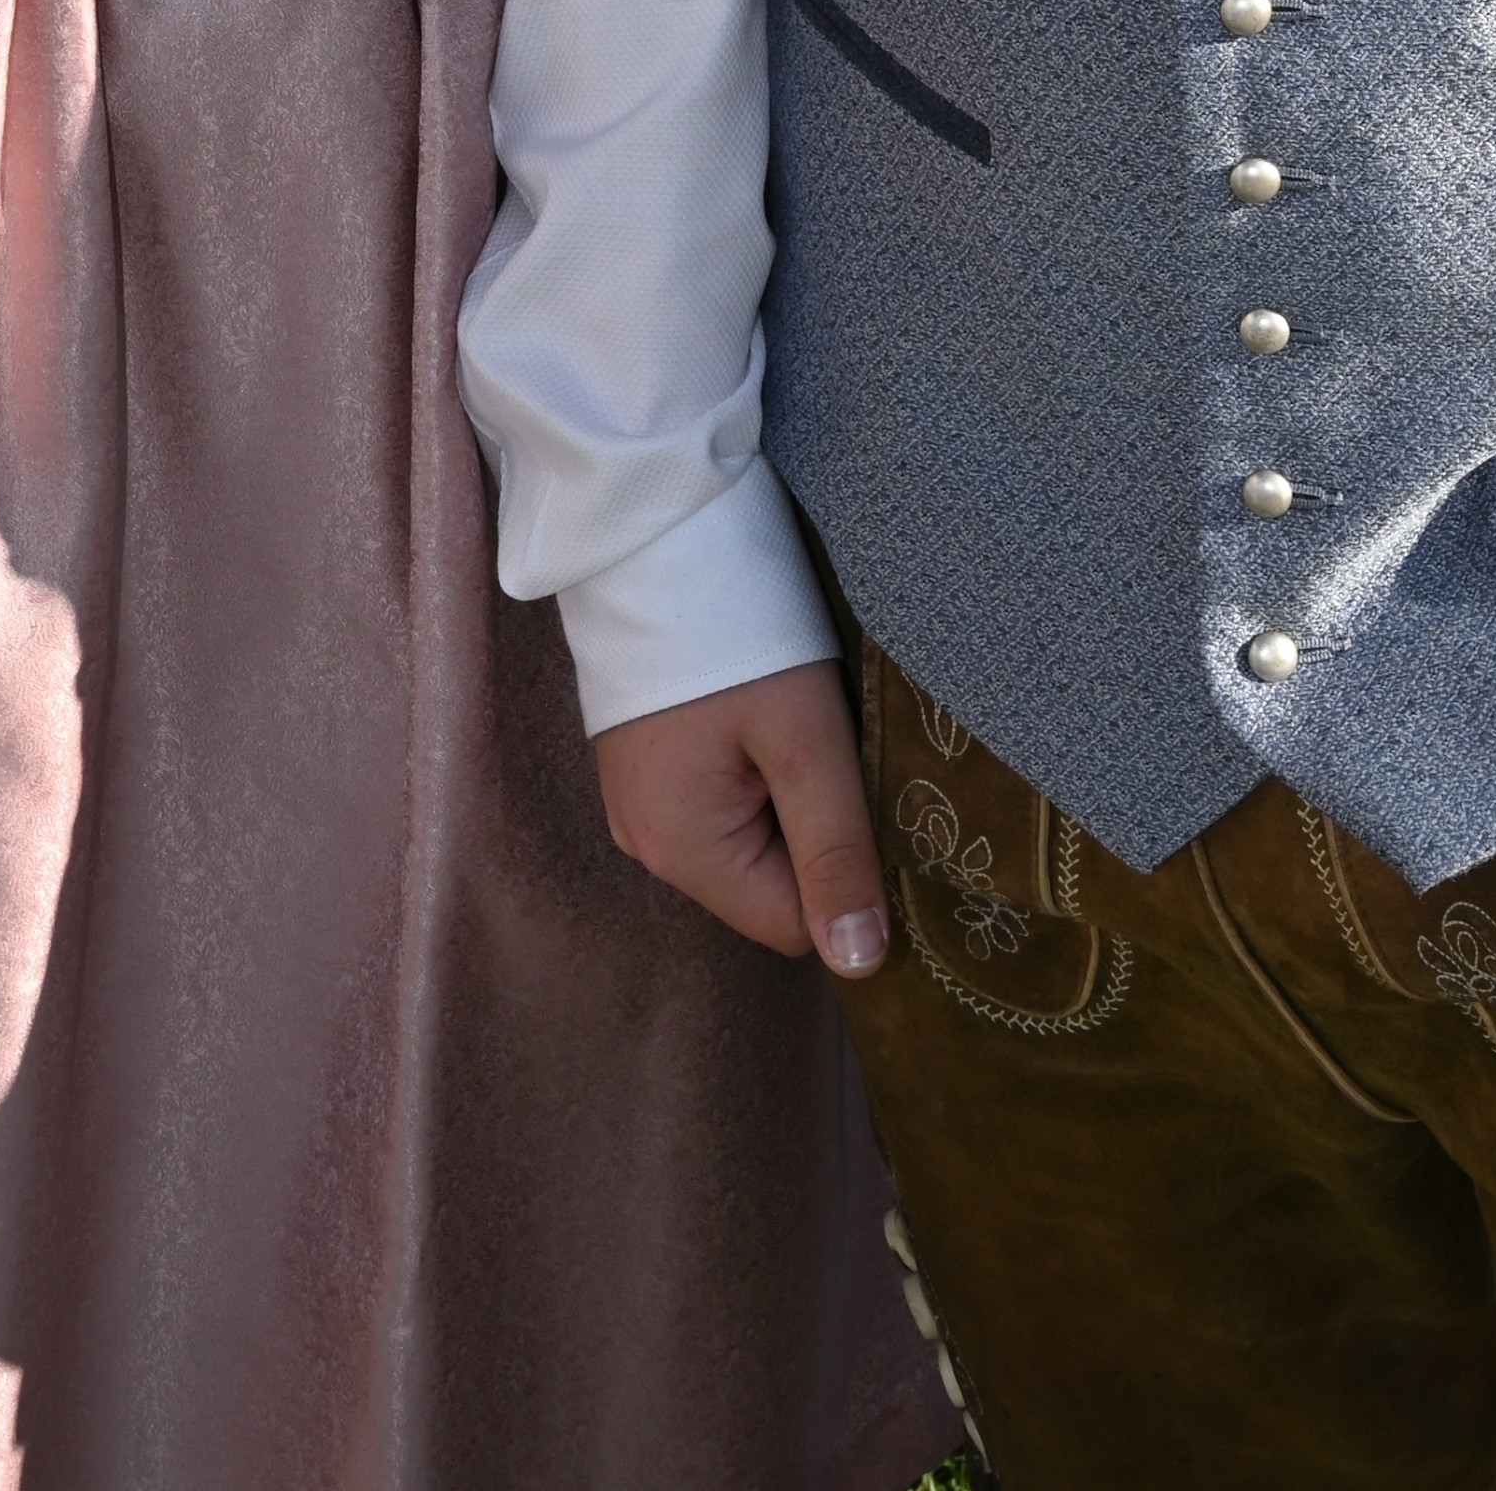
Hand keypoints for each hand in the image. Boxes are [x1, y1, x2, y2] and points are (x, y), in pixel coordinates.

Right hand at [593, 660, 891, 975]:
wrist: (651, 532)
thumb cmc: (737, 631)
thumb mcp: (807, 739)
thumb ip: (836, 852)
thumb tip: (860, 964)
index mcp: (683, 852)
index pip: (793, 924)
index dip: (841, 871)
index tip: (855, 790)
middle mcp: (647, 845)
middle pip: (766, 883)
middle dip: (809, 828)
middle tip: (818, 742)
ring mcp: (635, 805)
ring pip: (745, 841)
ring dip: (781, 795)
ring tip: (786, 719)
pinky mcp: (639, 766)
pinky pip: (715, 803)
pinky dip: (748, 771)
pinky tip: (754, 710)